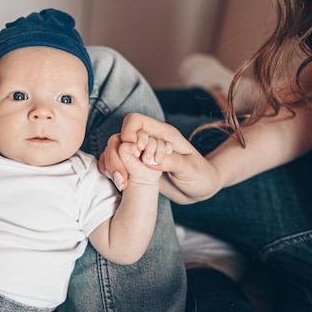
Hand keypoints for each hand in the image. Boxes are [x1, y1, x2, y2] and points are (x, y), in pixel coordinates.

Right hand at [99, 112, 221, 203]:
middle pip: (119, 136)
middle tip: (124, 177)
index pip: (135, 121)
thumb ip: (172, 162)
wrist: (201, 190)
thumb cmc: (201, 176)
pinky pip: (115, 163)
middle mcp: (148, 142)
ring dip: (112, 165)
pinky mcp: (135, 168)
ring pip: (114, 150)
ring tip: (122, 183)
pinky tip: (119, 183)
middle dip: (117, 154)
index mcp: (162, 134)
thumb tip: (148, 160)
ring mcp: (140, 155)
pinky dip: (111, 171)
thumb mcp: (191, 169)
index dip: (129, 133)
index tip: (136, 151)